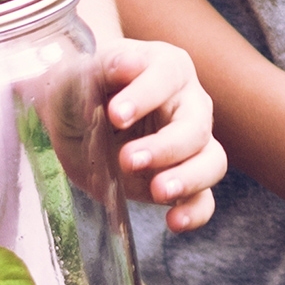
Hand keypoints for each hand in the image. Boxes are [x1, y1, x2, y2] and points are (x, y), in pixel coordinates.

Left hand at [93, 34, 226, 231]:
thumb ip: (106, 67)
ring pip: (212, 162)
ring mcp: (192, 145)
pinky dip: (194, 212)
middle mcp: (189, 104)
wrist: (71, 119)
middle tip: (127, 159)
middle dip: (165, 147)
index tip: (115, 114)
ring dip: (188, 179)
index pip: (166, 78)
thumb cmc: (81, 87)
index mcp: (166, 67)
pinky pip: (204, 199)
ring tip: (158, 190)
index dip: (144, 96)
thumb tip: (129, 63)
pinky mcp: (182, 180)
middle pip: (196, 126)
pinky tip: (173, 221)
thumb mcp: (82, 72)